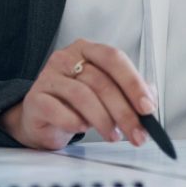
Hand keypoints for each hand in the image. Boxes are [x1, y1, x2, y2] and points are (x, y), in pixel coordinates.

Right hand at [0, 39, 156, 150]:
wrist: (42, 120)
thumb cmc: (76, 104)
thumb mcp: (105, 94)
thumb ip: (128, 93)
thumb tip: (150, 101)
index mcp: (87, 50)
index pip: (113, 58)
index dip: (133, 82)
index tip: (147, 107)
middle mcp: (66, 58)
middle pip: (101, 81)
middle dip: (124, 111)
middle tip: (137, 133)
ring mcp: (48, 77)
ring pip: (82, 95)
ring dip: (103, 120)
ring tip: (113, 135)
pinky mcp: (35, 99)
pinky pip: (58, 110)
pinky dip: (74, 122)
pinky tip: (82, 128)